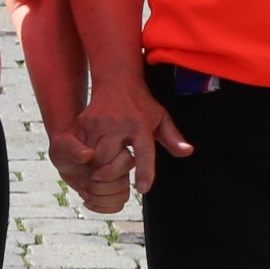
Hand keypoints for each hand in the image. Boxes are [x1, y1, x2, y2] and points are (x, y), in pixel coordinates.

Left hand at [49, 125, 133, 213]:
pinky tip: (88, 199)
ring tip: (86, 190)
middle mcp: (119, 161)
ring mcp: (119, 177)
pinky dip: (101, 207)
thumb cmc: (65, 146)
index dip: (108, 174)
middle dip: (100, 189)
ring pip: (122, 196)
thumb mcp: (63, 145)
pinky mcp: (114, 189)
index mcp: (113, 145)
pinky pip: (118, 205)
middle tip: (85, 183)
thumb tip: (88, 154)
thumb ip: (74, 148)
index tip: (91, 175)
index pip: (126, 161)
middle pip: (124, 183)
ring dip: (100, 199)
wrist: (64, 158)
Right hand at [75, 81, 192, 202]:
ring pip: (93, 158)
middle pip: (110, 159)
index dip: (144, 171)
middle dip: (113, 174)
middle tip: (119, 178)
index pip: (143, 151)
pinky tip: (94, 163)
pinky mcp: (83, 125)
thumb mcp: (161, 117)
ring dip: (99, 170)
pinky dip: (87, 161)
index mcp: (140, 124)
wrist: (116, 80)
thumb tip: (187, 151)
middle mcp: (118, 125)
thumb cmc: (141, 103)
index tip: (143, 188)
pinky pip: (81, 151)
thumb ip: (173, 137)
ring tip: (107, 171)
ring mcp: (98, 124)